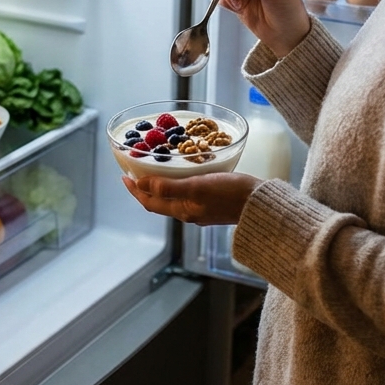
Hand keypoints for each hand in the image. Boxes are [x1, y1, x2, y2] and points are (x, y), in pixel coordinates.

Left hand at [121, 172, 262, 225]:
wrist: (259, 204)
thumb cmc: (230, 193)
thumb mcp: (197, 187)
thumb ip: (169, 187)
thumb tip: (142, 184)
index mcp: (182, 211)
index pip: (150, 202)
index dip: (135, 190)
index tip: (124, 176)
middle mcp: (189, 213)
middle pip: (159, 202)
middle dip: (145, 189)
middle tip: (136, 172)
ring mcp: (201, 210)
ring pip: (173, 199)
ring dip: (160, 187)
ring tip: (155, 171)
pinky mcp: (213, 204)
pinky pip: (187, 195)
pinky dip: (177, 185)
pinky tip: (182, 174)